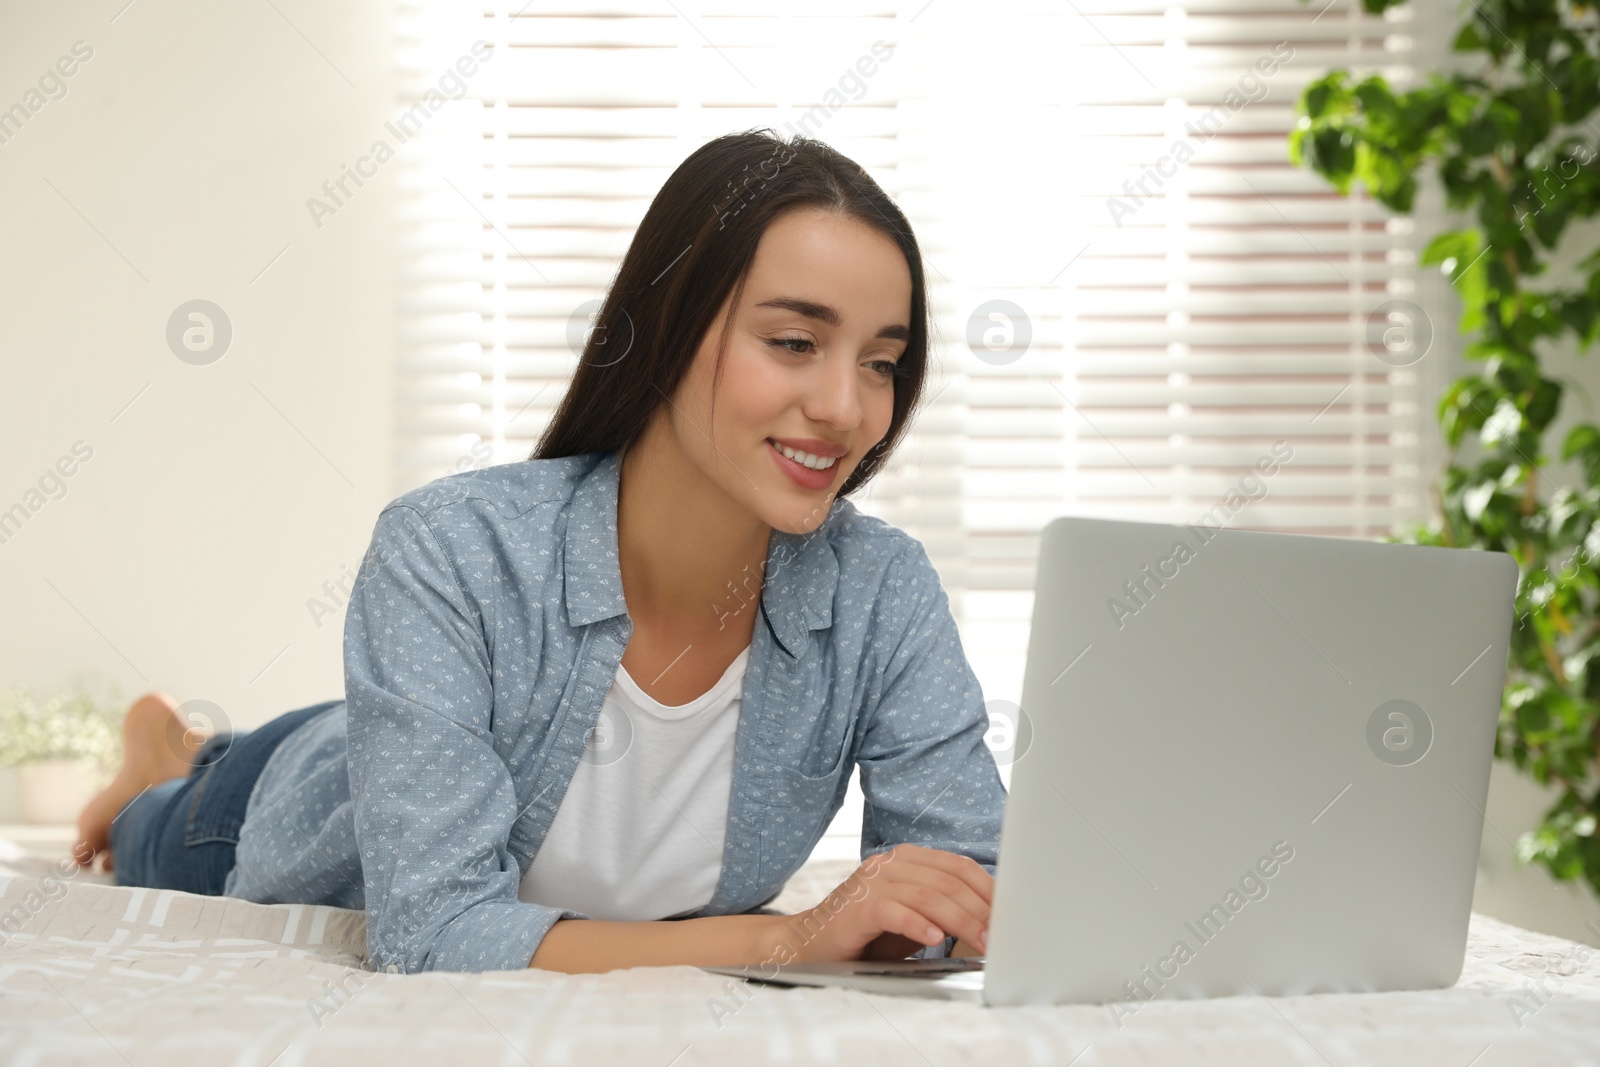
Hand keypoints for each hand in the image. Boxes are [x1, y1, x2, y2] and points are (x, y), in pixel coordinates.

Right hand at [772, 844, 992, 963]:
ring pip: (928, 895)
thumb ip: (943, 911)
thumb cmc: (867, 934)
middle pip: (948, 881)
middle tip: (999, 936)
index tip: (1010, 912)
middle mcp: (890, 863)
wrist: (811, 944)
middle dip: (980, 910)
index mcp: (908, 859)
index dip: (988, 888)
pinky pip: (895, 911)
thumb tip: (990, 921)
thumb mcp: (913, 917)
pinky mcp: (857, 906)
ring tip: (980, 942)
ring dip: (960, 921)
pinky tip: (935, 939)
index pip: (958, 866)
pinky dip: (919, 925)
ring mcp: (872, 882)